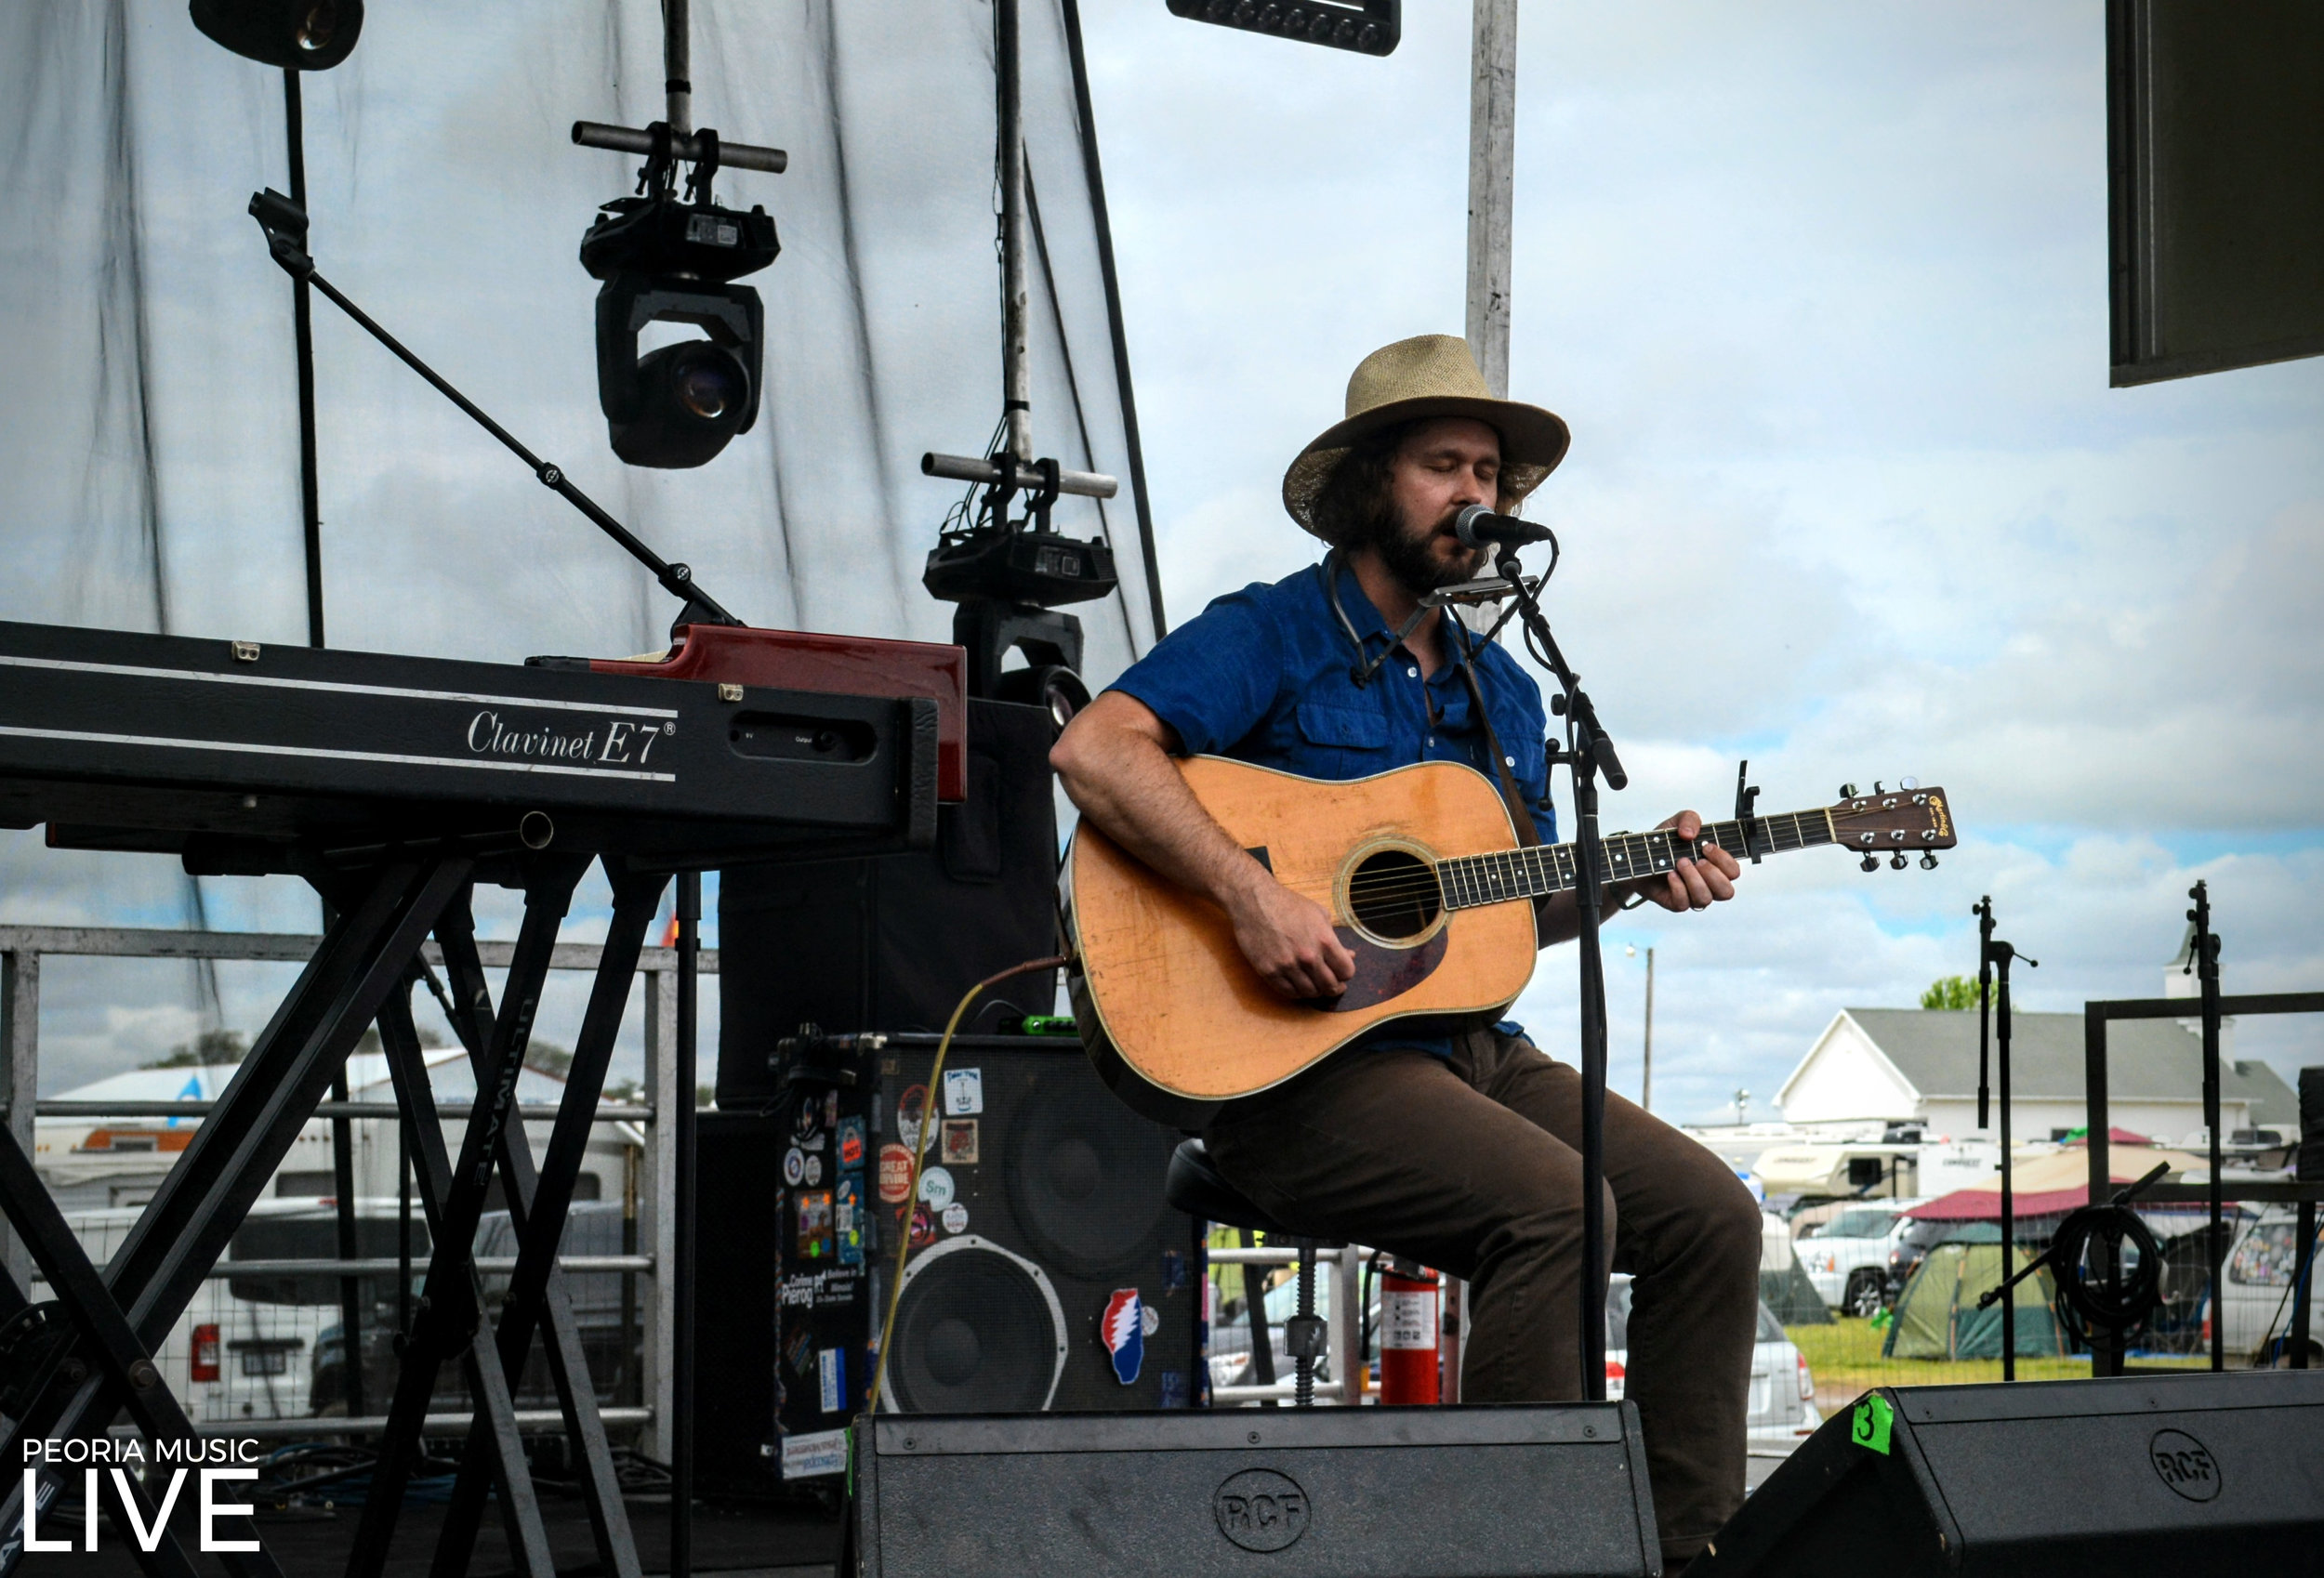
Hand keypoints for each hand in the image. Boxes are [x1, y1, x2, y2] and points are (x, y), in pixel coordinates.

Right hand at [1227, 876, 1356, 999]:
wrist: (1254, 901)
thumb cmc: (1288, 904)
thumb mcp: (1320, 915)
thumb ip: (1335, 939)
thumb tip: (1349, 955)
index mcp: (1324, 940)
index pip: (1346, 972)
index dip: (1346, 974)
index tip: (1341, 973)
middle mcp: (1308, 957)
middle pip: (1330, 986)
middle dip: (1334, 987)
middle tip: (1332, 985)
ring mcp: (1287, 966)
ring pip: (1310, 993)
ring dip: (1315, 991)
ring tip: (1314, 984)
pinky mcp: (1269, 972)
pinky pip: (1289, 993)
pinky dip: (1297, 992)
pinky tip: (1299, 985)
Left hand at [1633, 809, 1740, 912]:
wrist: (1638, 857)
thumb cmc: (1664, 844)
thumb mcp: (1677, 823)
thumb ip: (1690, 819)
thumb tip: (1690, 834)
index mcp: (1715, 866)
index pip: (1733, 871)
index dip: (1724, 860)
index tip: (1706, 847)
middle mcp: (1708, 884)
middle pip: (1726, 891)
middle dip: (1712, 873)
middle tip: (1697, 860)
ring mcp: (1692, 896)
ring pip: (1705, 898)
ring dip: (1694, 879)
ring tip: (1680, 863)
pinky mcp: (1675, 903)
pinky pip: (1683, 903)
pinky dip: (1677, 887)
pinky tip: (1670, 874)